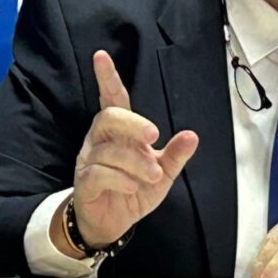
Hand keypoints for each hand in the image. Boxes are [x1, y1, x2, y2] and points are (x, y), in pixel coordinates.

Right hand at [64, 51, 197, 251]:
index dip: (107, 78)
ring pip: (109, 150)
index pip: (112, 98)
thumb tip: (192, 136)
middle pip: (109, 117)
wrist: (113, 221)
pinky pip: (99, 173)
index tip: (101, 56)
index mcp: (119, 131)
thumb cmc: (134, 189)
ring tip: (152, 175)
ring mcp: (89, 159)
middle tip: (154, 136)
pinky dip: (120, 179)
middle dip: (133, 123)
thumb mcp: (163, 172)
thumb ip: (175, 154)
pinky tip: (133, 186)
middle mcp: (100, 139)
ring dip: (135, 163)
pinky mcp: (84, 181)